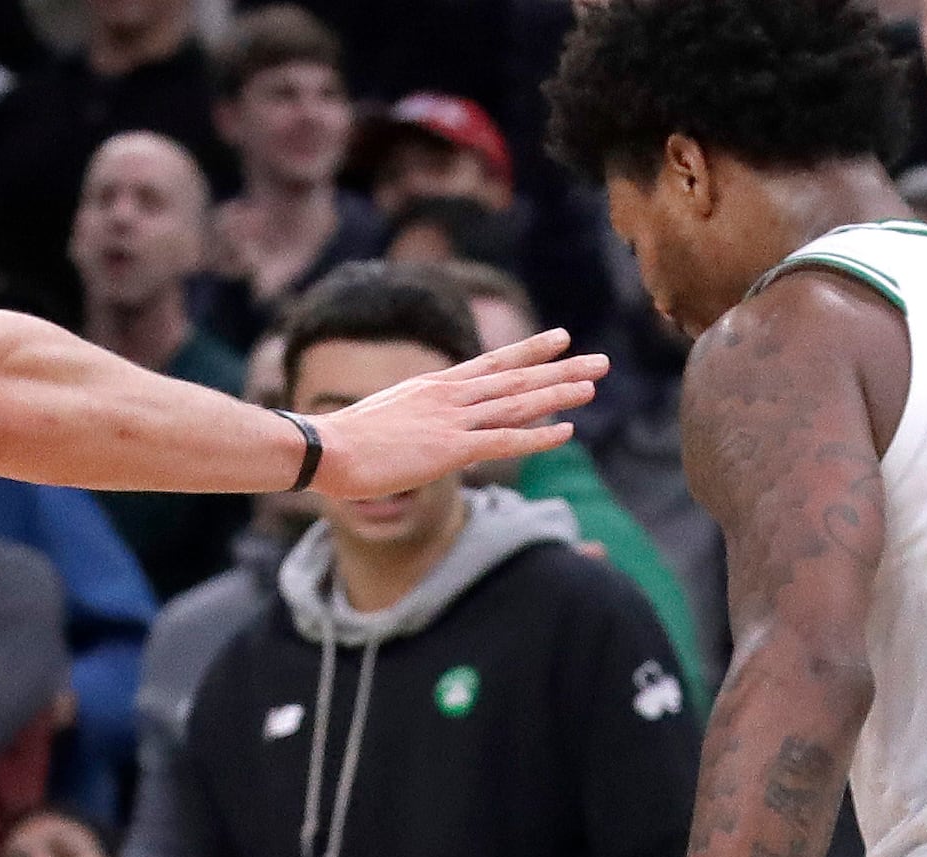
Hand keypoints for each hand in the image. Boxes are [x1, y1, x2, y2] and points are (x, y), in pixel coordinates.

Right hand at [308, 330, 606, 498]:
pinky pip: (504, 440)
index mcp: (435, 386)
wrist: (326, 449)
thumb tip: (423, 430)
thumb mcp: (388, 418)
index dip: (531, 351)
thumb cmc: (347, 440)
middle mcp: (450, 395)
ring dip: (559, 394)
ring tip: (593, 384)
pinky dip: (538, 435)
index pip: (494, 363)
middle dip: (561, 368)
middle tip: (600, 361)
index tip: (561, 338)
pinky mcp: (451, 448)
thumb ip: (415, 419)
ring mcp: (452, 420)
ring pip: (517, 402)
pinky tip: (567, 432)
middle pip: (516, 378)